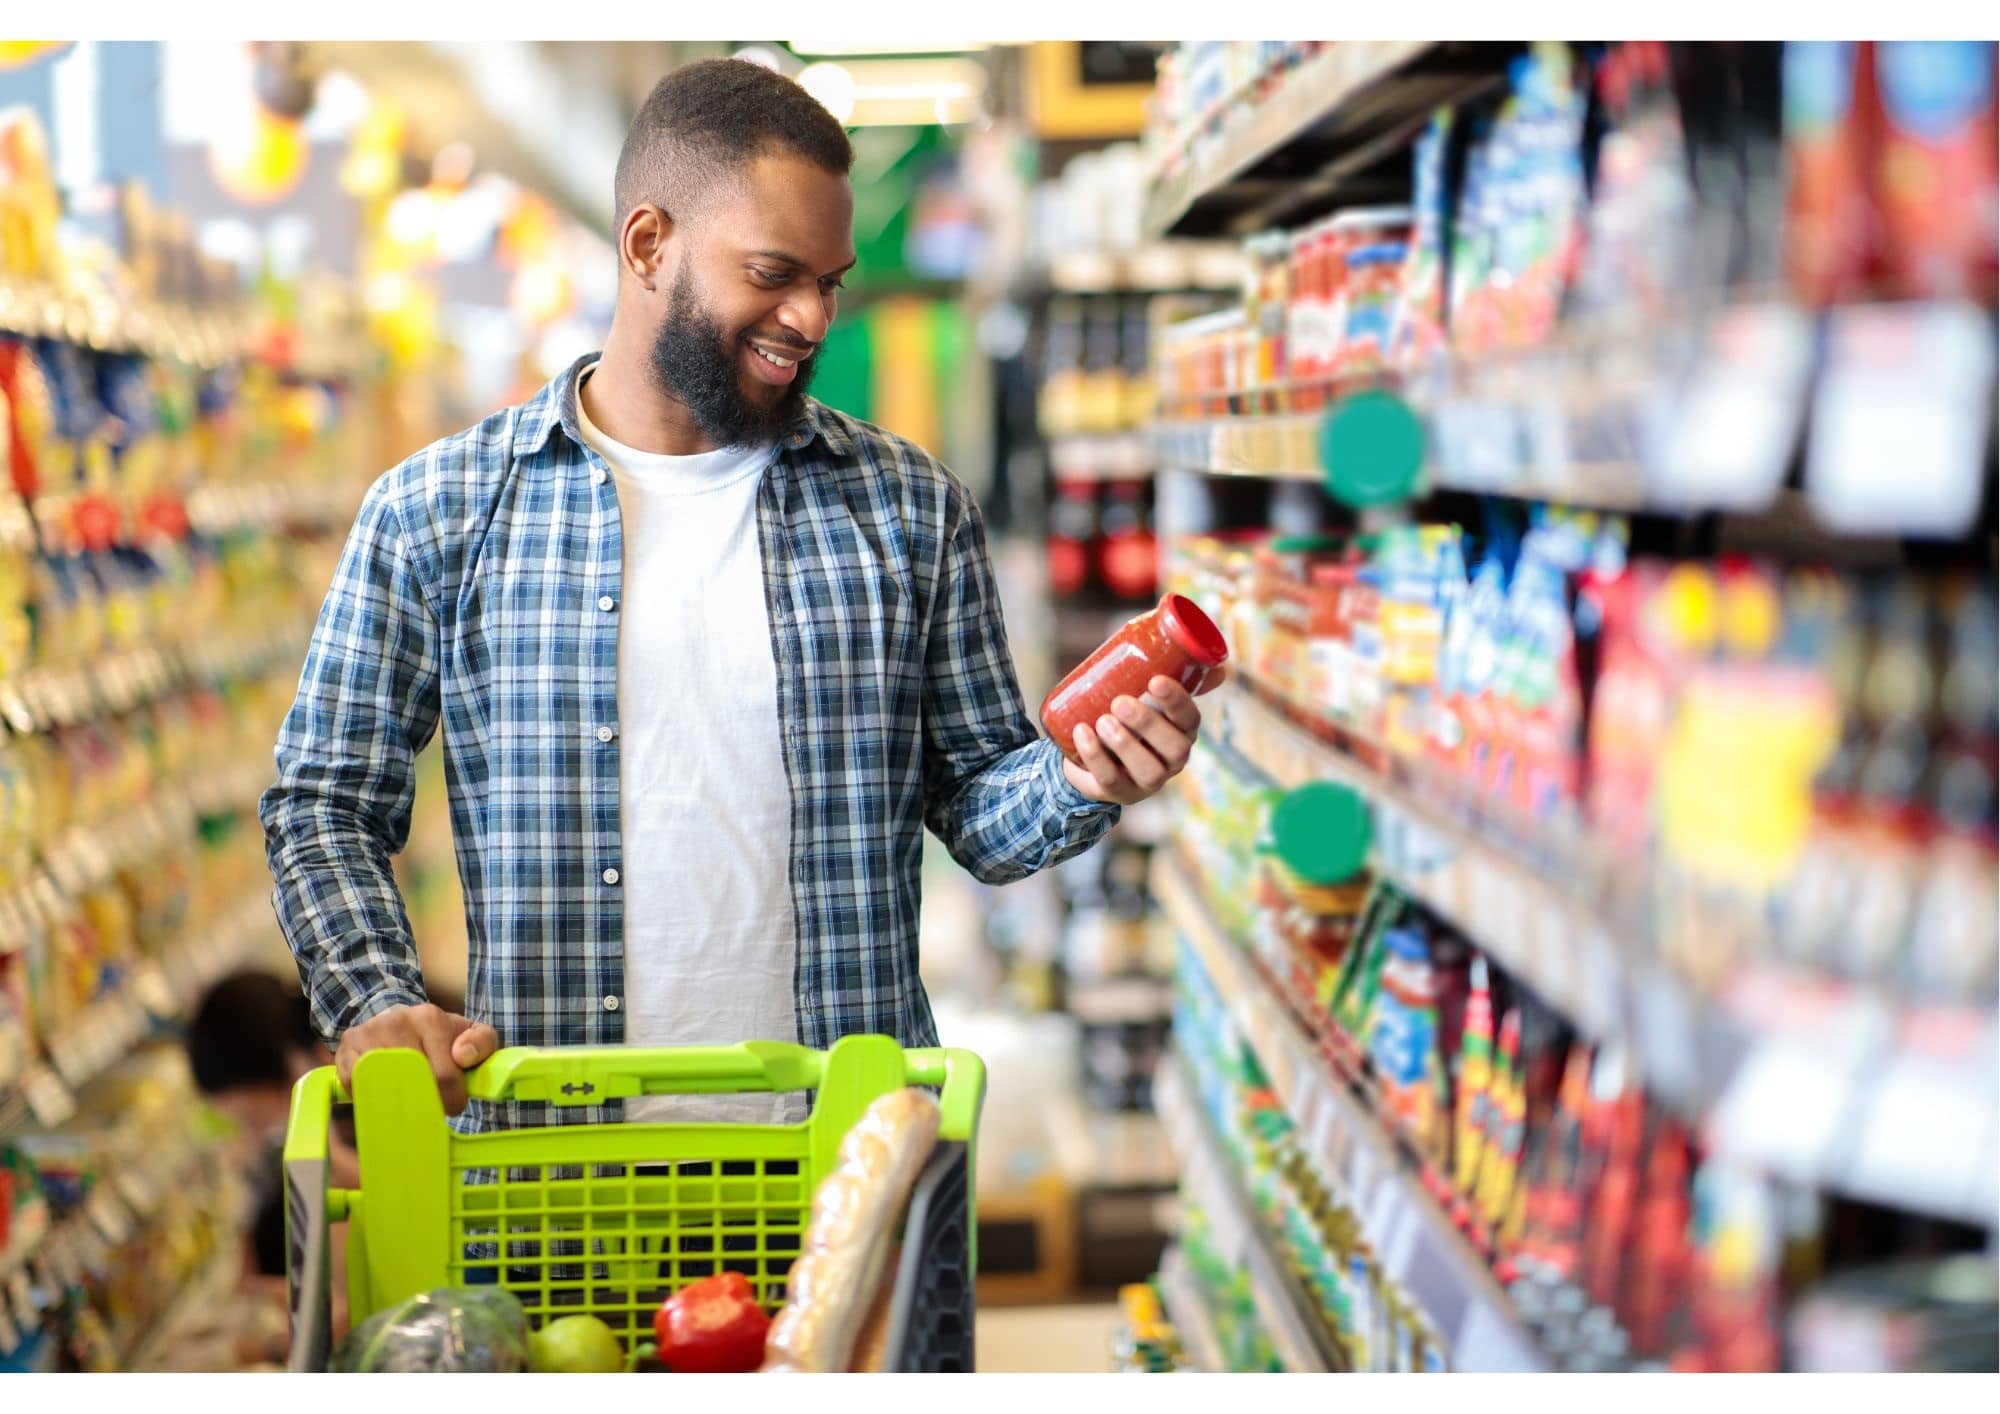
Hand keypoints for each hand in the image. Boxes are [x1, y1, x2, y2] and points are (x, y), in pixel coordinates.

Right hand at [335, 1002, 498, 1116]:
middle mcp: (396, 1021)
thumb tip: (463, 1056)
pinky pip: (356, 1086)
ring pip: (384, 1085)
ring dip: (398, 1101)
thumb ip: (482, 1043)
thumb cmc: (440, 1035)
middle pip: (413, 1081)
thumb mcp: (470, 1033)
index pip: (444, 1073)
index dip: (452, 1098)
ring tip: (411, 1103)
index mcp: (429, 1017)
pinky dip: (370, 1097)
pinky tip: (385, 1094)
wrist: (399, 1020)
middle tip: (433, 1109)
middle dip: (428, 1102)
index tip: (453, 1105)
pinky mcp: (345, 1052)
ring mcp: (367, 1036)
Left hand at [1062, 667, 1227, 805]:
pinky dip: (1095, 757)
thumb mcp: (1144, 693)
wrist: (1094, 752)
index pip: (1190, 718)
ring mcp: (1149, 781)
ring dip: (1124, 744)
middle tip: (1119, 702)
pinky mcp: (1121, 793)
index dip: (1177, 701)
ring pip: (1148, 770)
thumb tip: (1212, 659)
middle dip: (1148, 723)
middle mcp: (1173, 759)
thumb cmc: (1126, 715)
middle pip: (1174, 747)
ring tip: (1102, 721)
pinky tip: (1081, 733)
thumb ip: (1168, 670)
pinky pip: (1111, 780)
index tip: (1154, 681)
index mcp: (1183, 730)